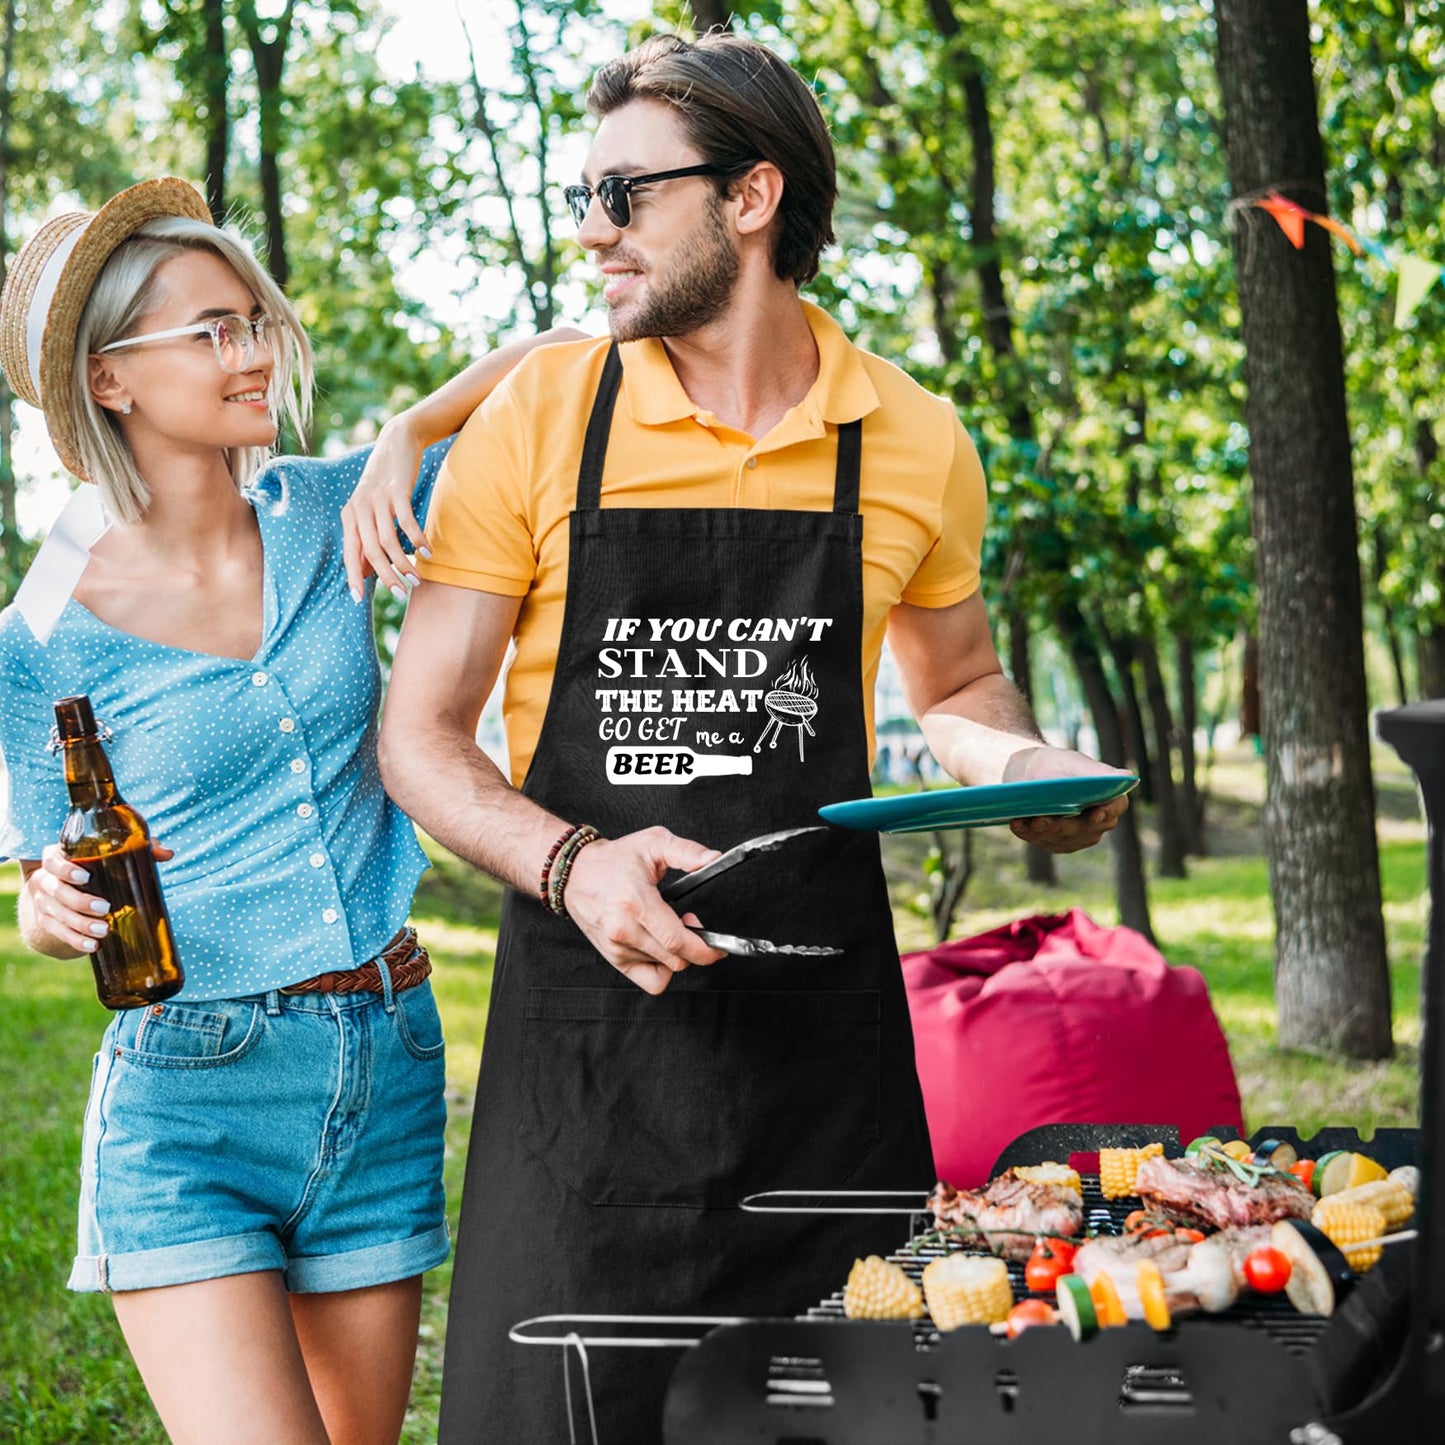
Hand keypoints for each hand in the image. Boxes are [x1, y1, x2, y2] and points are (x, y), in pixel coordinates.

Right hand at [26, 840, 173, 954]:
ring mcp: (43, 903)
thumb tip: (167, 854)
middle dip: (79, 901)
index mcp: (57, 858)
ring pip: (57, 915)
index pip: (52, 860)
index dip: (64, 868)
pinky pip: (58, 933)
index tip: (85, 876)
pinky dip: (75, 940)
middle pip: (55, 890)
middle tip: (105, 908)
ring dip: (80, 924)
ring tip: (104, 930)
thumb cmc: (95, 866)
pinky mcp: (47, 922)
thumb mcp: (111, 854)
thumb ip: (138, 849)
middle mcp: (45, 880)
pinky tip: (93, 945)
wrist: (68, 889)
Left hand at [341, 414, 430, 602]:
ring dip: (403, 562)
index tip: (358, 599)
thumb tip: (363, 571)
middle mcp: (358, 508)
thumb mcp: (369, 509)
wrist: (396, 441)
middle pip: (370, 550)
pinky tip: (427, 552)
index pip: (349, 552)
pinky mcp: (396, 490)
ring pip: (387, 540)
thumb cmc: (384, 482)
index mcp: (349, 515)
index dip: (353, 576)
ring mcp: (377, 498)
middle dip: (385, 575)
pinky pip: (406, 521)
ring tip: (417, 578)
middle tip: (400, 593)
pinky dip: (417, 538)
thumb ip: (366, 538)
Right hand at [560, 827, 727, 994]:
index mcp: (636, 903)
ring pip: (665, 968)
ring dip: (677, 953)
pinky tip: (660, 948)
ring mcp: (617, 948)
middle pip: (675, 959)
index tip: (718, 947)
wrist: (575, 873)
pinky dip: (662, 969)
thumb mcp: (652, 842)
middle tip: (692, 924)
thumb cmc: (613, 860)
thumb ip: (686, 851)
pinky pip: (649, 981)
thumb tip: (712, 859)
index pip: (677, 941)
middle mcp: (624, 930)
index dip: (704, 948)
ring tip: (669, 928)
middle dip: (696, 947)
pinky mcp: (613, 958)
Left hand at [1004, 745, 1132, 853]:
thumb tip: (1127, 777)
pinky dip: (1030, 834)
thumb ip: (1097, 772)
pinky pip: (1045, 842)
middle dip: (1064, 826)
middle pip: (1086, 829)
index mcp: (1109, 797)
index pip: (1116, 807)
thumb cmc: (1052, 763)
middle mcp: (1097, 820)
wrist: (1023, 774)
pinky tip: (1017, 824)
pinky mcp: (1057, 842)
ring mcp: (1077, 834)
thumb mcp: (1071, 762)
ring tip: (1027, 821)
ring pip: (1064, 839)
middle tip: (1043, 820)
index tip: (1094, 814)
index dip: (1107, 812)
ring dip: (1044, 832)